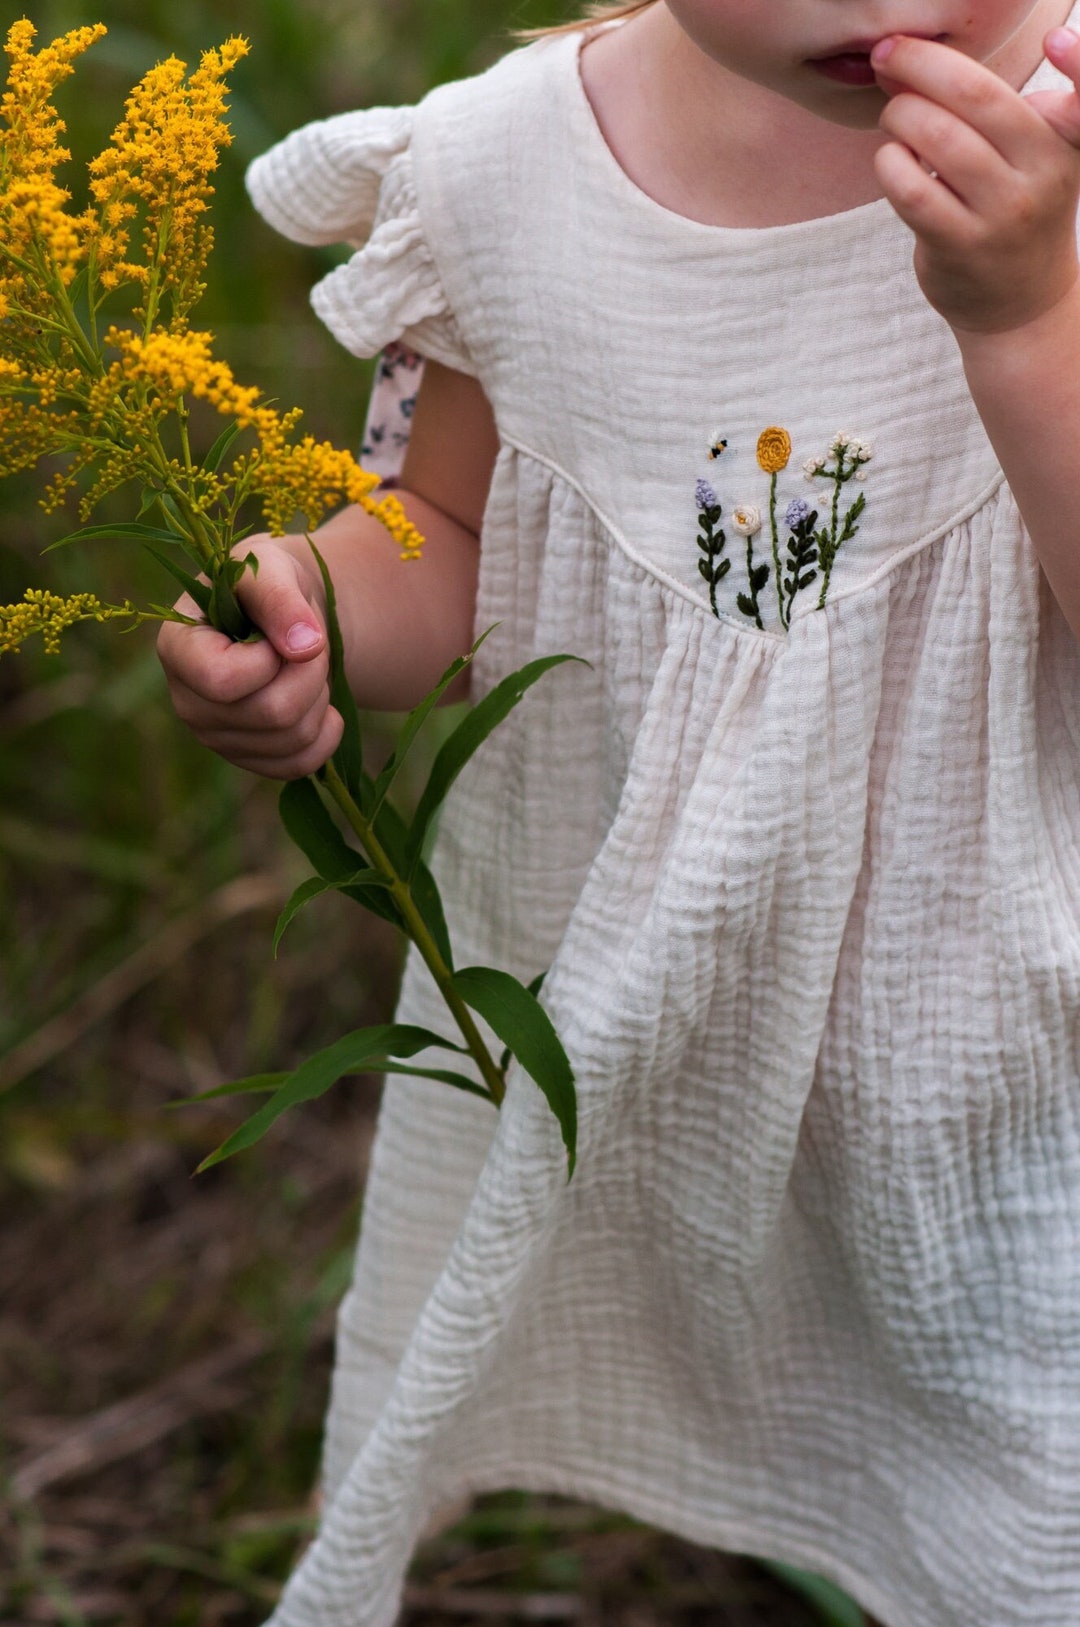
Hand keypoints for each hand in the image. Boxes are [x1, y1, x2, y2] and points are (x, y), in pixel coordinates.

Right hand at [157, 537, 343, 778]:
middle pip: (272, 713)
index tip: (274, 634)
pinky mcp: (249, 758)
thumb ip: (280, 599)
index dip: (266, 659)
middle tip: (310, 644)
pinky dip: (326, 734)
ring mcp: (217, 737)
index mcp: (178, 649)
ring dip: (320, 696)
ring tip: (307, 666)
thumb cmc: (266, 583)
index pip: (221, 680)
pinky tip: (321, 704)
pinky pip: (301, 764)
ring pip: (293, 739)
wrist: (282, 615)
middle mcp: (188, 701)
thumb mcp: (270, 568)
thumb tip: (304, 647)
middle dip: (310, 673)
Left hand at [871, 28, 1079, 333]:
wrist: (1019, 303)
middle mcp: (1041, 174)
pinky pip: (911, 189)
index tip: (1055, 39)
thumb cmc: (1015, 209)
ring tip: (893, 116)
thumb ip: (996, 109)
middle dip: (922, 63)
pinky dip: (890, 162)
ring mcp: (1000, 213)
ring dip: (899, 115)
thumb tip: (912, 63)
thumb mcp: (1037, 157)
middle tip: (890, 56)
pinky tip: (891, 159)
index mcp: (1064, 141)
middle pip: (977, 97)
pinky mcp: (958, 245)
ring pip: (937, 138)